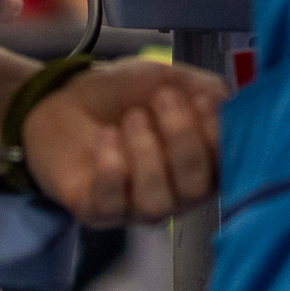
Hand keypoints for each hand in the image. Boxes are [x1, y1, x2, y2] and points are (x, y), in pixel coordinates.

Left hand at [18, 59, 223, 225]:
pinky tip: (106, 137)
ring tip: (132, 118)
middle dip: (183, 140)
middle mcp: (175, 194)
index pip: (225, 168)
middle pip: (196, 189)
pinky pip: (111, 204)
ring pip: (156, 203)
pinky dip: (111, 168)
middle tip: (163, 99)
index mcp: (201, 165)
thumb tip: (227, 103)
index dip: (218, 138)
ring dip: (147, 155)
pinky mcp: (97, 211)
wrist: (63, 98)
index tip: (201, 101)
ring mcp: (136, 207)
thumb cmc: (122, 96)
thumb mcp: (168, 80)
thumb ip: (203, 89)